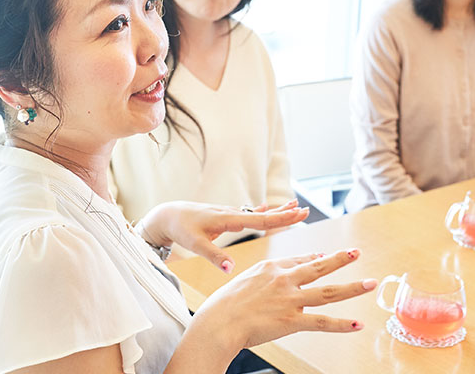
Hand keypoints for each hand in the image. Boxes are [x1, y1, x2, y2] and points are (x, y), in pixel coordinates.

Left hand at [138, 199, 308, 271]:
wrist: (169, 214)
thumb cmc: (181, 229)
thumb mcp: (195, 244)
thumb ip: (214, 256)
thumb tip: (230, 269)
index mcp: (228, 218)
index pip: (259, 219)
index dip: (280, 218)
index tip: (297, 213)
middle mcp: (232, 213)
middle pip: (264, 214)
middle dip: (284, 212)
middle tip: (305, 210)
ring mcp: (230, 214)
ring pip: (258, 213)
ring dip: (277, 210)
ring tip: (295, 206)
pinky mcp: (226, 216)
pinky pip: (249, 214)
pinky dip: (262, 212)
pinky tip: (269, 209)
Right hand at [193, 249, 375, 349]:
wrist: (218, 322)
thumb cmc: (224, 304)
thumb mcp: (245, 280)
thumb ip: (264, 276)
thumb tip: (277, 275)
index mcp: (271, 267)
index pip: (300, 260)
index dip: (316, 259)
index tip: (325, 256)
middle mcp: (285, 279)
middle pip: (319, 267)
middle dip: (340, 259)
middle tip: (356, 252)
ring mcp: (291, 299)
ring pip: (329, 292)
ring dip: (352, 287)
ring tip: (370, 282)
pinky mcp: (293, 320)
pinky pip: (323, 322)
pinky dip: (342, 324)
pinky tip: (358, 323)